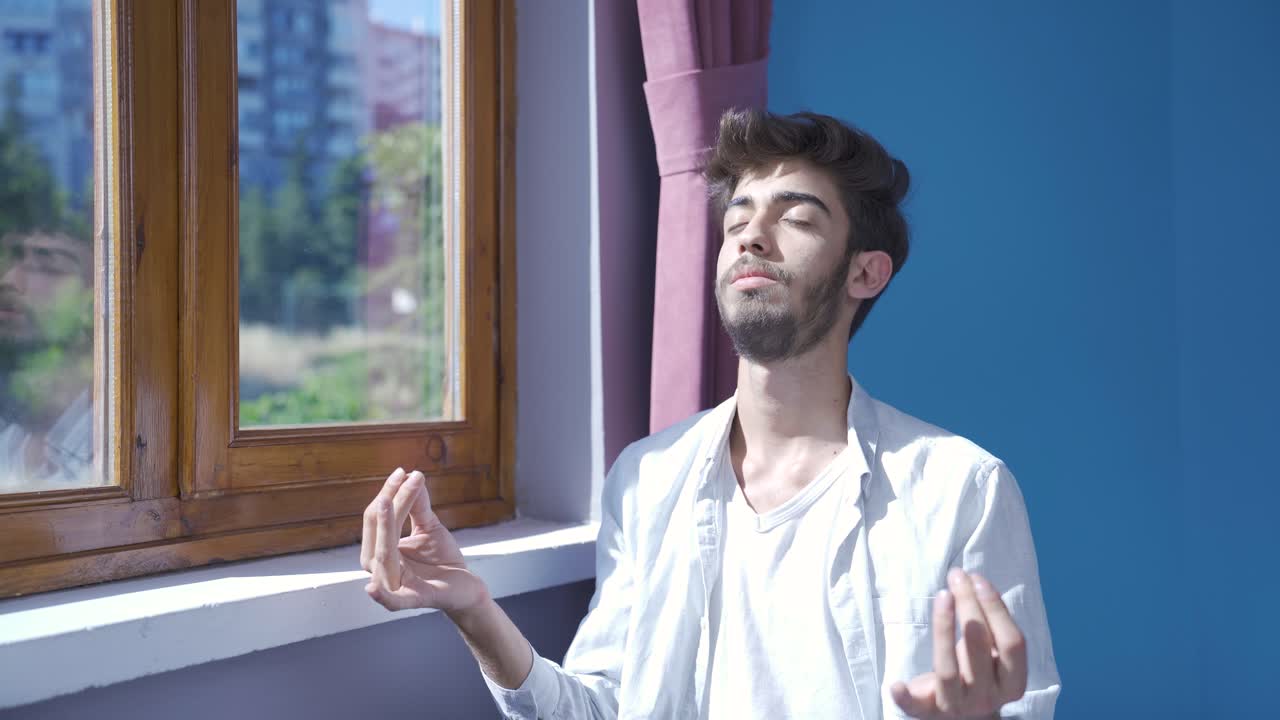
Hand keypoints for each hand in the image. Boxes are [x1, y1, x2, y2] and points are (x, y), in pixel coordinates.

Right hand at [360, 468, 489, 613]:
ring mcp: (395, 585)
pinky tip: (371, 588)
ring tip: (386, 502)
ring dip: (384, 527)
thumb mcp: (429, 526)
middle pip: (377, 533)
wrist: (465, 585)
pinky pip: (393, 601)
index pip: (376, 518)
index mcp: (380, 550)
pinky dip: (382, 597)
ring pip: (384, 556)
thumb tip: (411, 475)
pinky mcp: (413, 600)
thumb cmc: (441, 558)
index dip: (387, 494)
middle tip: (401, 476)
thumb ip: (417, 505)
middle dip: (387, 503)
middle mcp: (381, 568)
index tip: (402, 471)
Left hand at [889, 569, 1027, 718]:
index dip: (996, 609)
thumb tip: (972, 580)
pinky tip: (896, 685)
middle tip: (956, 576)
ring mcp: (957, 708)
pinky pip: (915, 708)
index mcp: (1013, 684)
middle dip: (969, 607)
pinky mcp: (928, 713)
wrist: (965, 716)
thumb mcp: (993, 654)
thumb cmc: (978, 673)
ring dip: (944, 628)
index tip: (977, 579)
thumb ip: (989, 625)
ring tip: (942, 595)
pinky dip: (905, 698)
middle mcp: (989, 699)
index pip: (1013, 643)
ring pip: (948, 669)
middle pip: (979, 649)